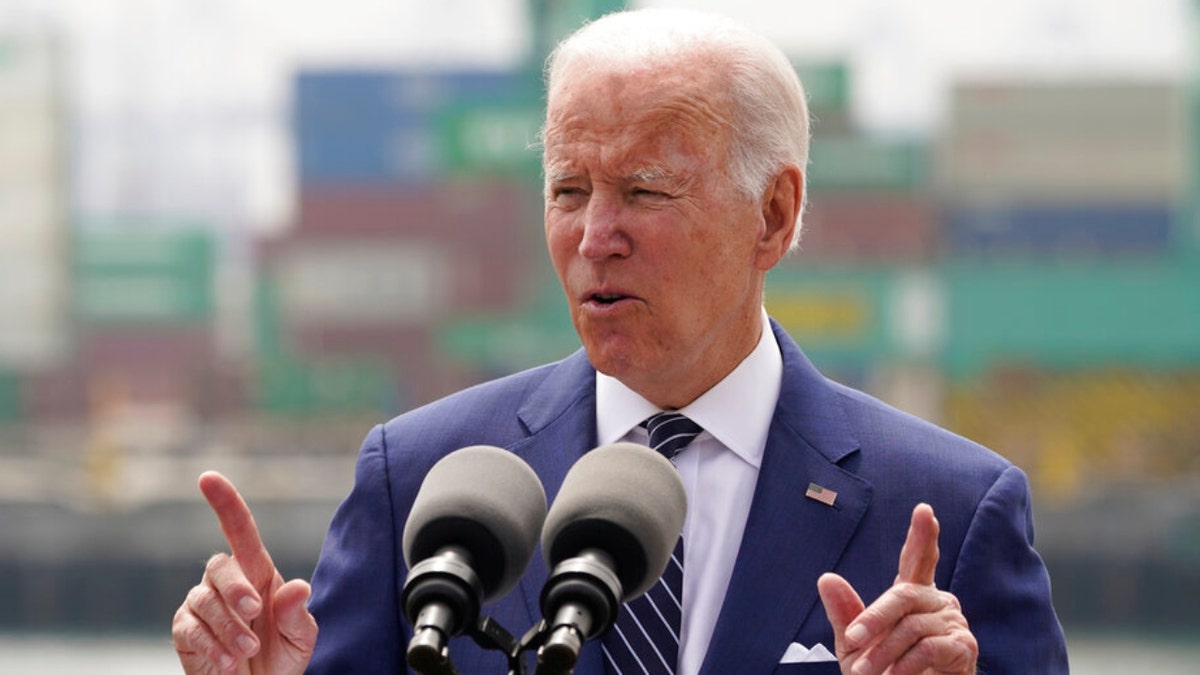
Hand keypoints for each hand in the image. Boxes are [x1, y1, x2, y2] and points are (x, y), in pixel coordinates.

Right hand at [172, 471, 318, 673]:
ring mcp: (202, 605)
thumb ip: (298, 615)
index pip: (240, 531)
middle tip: (256, 614)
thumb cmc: (282, 658)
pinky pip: (189, 629)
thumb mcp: (301, 640)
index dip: (225, 503)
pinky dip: (210, 645)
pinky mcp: (185, 630)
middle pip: (220, 566)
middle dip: (236, 590)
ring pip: (204, 601)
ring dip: (228, 628)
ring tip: (247, 652)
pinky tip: (227, 662)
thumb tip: (299, 587)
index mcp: (258, 573)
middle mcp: (227, 582)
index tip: (208, 478)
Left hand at [817, 503, 977, 674]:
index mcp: (912, 597)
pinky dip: (905, 665)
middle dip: (875, 618)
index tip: (923, 511)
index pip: (917, 560)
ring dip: (884, 652)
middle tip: (853, 639)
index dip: (921, 536)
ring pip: (912, 626)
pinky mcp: (963, 647)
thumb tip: (826, 578)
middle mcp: (937, 602)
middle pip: (904, 594)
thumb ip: (845, 615)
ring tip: (864, 673)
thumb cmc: (882, 674)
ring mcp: (953, 622)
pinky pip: (929, 648)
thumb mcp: (856, 647)